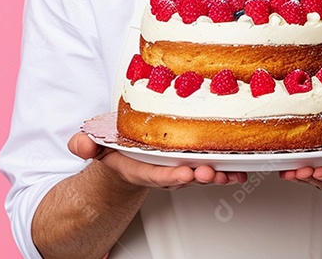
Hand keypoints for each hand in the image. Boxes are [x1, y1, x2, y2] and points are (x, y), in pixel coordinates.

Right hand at [68, 132, 247, 189]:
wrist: (126, 158)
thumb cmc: (116, 149)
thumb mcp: (96, 144)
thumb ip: (86, 145)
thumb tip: (81, 146)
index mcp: (139, 168)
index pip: (153, 175)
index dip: (169, 176)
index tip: (182, 173)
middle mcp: (161, 171)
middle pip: (181, 176)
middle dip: (197, 176)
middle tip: (211, 172)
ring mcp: (177, 169)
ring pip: (198, 175)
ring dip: (216, 176)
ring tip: (230, 174)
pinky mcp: (190, 164)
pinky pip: (209, 169)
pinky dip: (226, 172)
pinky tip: (239, 171)